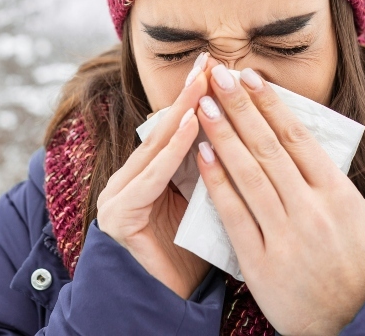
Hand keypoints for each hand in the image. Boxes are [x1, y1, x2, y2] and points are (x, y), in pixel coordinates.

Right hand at [96, 54, 212, 298]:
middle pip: (166, 131)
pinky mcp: (119, 215)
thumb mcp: (210, 201)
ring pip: (156, 147)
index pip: (179, 130)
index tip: (220, 67)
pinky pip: (151, 177)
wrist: (173, 303)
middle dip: (190, 95)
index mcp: (152, 176)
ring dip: (183, 114)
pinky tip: (192, 127)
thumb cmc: (197, 254)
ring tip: (205, 86)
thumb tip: (246, 126)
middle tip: (210, 62)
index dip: (199, 98)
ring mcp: (120, 196)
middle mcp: (130, 180)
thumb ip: (215, 168)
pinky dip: (172, 150)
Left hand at [193, 58, 364, 334]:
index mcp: (339, 197)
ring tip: (203, 105)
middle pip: (267, 149)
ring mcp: (283, 238)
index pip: (298, 139)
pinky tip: (201, 155)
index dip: (271, 104)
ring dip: (221, 137)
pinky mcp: (261, 264)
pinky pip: (234, 215)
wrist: (357, 332)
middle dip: (239, 107)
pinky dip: (217, 184)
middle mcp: (309, 212)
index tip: (250, 76)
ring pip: (247, 176)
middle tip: (217, 74)